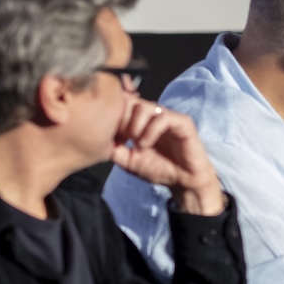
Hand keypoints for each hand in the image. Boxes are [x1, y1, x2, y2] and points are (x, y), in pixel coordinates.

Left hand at [110, 98, 225, 215]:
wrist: (183, 182)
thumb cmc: (159, 169)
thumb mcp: (129, 161)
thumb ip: (114, 149)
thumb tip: (100, 138)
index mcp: (141, 120)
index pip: (123, 104)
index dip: (114, 116)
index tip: (113, 136)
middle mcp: (154, 114)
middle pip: (130, 101)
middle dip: (123, 120)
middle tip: (124, 140)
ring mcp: (168, 116)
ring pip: (144, 107)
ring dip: (136, 126)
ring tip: (138, 145)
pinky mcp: (182, 122)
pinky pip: (162, 117)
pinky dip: (151, 131)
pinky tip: (147, 145)